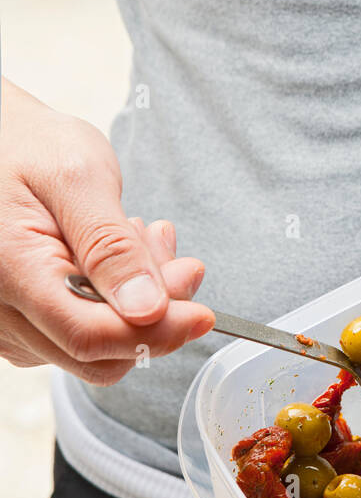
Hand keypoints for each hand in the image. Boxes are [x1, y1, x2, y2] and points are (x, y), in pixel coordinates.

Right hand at [0, 80, 214, 384]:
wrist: (1, 143)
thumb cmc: (30, 148)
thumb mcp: (78, 178)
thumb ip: (112, 246)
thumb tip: (148, 309)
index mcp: (10, 273)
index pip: (90, 337)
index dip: (157, 333)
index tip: (203, 314)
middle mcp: (1, 312)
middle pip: (98, 354)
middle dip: (154, 314)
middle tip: (175, 255)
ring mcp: (9, 325)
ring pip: (97, 349)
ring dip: (138, 304)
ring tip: (141, 238)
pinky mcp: (24, 325)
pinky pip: (82, 334)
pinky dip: (117, 303)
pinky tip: (122, 255)